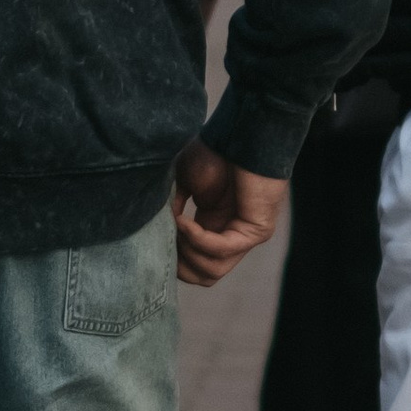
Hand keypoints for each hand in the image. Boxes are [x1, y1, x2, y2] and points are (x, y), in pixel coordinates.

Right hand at [171, 142, 286, 286]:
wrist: (240, 134)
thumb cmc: (213, 152)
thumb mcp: (182, 184)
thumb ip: (171, 210)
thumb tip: (157, 233)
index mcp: (213, 228)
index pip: (194, 266)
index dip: (171, 259)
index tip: (153, 240)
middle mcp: (230, 237)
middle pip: (204, 276)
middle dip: (178, 263)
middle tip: (164, 239)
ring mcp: (245, 237)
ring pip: (212, 271)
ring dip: (187, 252)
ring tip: (176, 226)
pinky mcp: (256, 231)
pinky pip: (221, 249)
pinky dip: (198, 238)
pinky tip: (183, 221)